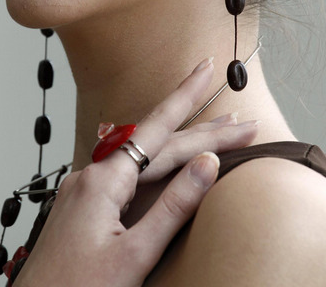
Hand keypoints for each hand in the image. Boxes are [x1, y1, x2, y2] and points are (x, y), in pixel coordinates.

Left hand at [15, 61, 258, 286]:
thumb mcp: (134, 255)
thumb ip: (173, 206)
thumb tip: (207, 163)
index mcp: (103, 181)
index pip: (159, 131)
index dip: (188, 98)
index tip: (208, 70)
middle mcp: (92, 175)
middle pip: (156, 144)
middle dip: (201, 130)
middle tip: (241, 119)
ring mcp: (86, 189)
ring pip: (142, 158)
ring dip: (181, 145)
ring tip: (216, 132)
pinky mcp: (85, 204)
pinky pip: (127, 173)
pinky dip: (156, 165)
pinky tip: (169, 160)